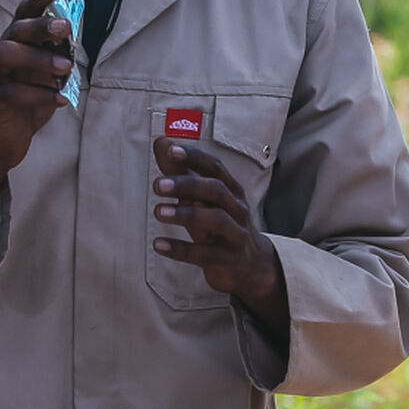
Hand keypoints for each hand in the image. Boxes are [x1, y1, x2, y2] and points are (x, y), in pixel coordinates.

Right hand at [0, 0, 72, 234]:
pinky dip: (38, 95)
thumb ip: (58, 58)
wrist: (5, 142)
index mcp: (13, 45)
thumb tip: (75, 40)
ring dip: (37, 58)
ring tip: (64, 67)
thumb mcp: (47, 79)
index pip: (21, 16)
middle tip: (65, 27)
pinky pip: (11, 92)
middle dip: (40, 26)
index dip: (34, 1)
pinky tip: (60, 100)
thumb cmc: (27, 104)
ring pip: (5, 54)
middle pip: (14, 31)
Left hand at [152, 136, 288, 346]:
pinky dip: (181, 249)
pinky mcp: (229, 259)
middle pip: (216, 190)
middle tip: (157, 185)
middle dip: (187, 184)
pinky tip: (158, 245)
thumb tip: (160, 142)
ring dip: (185, 214)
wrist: (251, 266)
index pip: (214, 167)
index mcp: (231, 189)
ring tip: (158, 211)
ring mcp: (235, 234)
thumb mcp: (202, 199)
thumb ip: (181, 172)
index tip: (170, 150)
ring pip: (216, 220)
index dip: (194, 157)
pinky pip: (205, 254)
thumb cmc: (221, 226)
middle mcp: (237, 208)